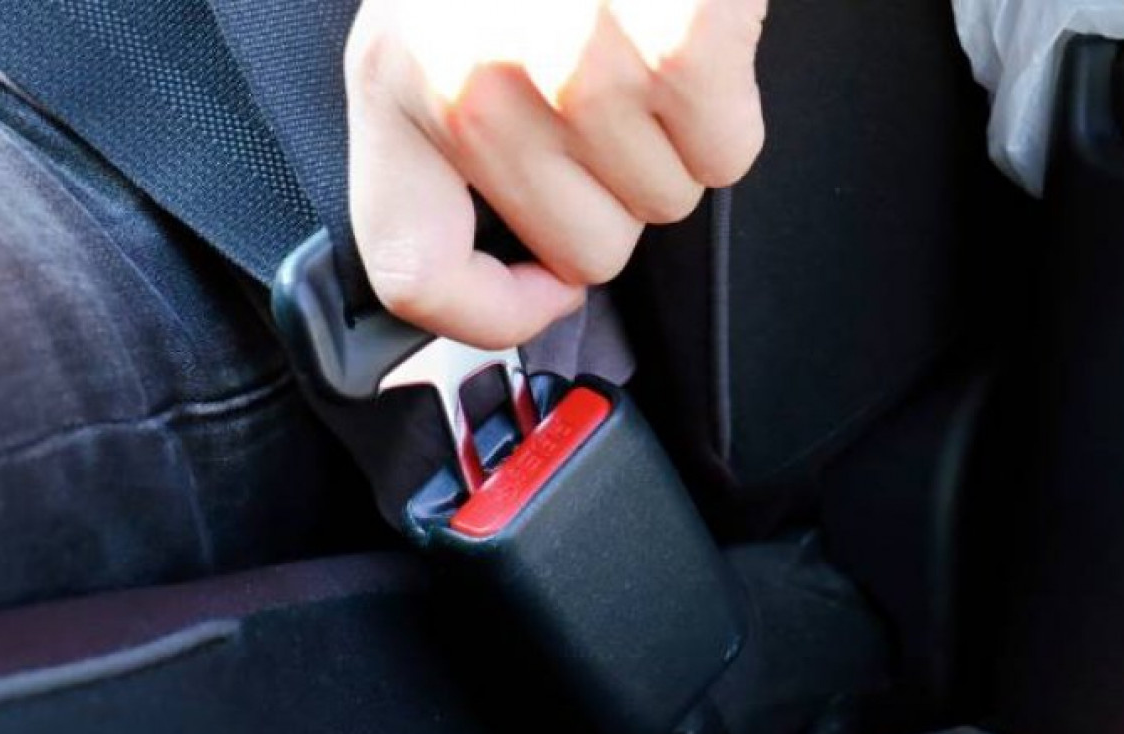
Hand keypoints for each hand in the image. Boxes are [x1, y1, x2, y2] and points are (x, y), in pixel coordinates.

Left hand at [346, 0, 766, 347]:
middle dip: (615, 198)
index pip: (414, 274)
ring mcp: (578, 70)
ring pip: (665, 206)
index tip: (540, 286)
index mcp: (396, 86)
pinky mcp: (676, 47)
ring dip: (671, 146)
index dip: (489, 313)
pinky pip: (728, 156)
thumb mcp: (438, 31)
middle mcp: (474, 89)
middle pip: (585, 251)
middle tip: (610, 113)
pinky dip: (727, 111)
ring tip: (642, 54)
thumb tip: (532, 267)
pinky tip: (691, 41)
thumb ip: (449, 147)